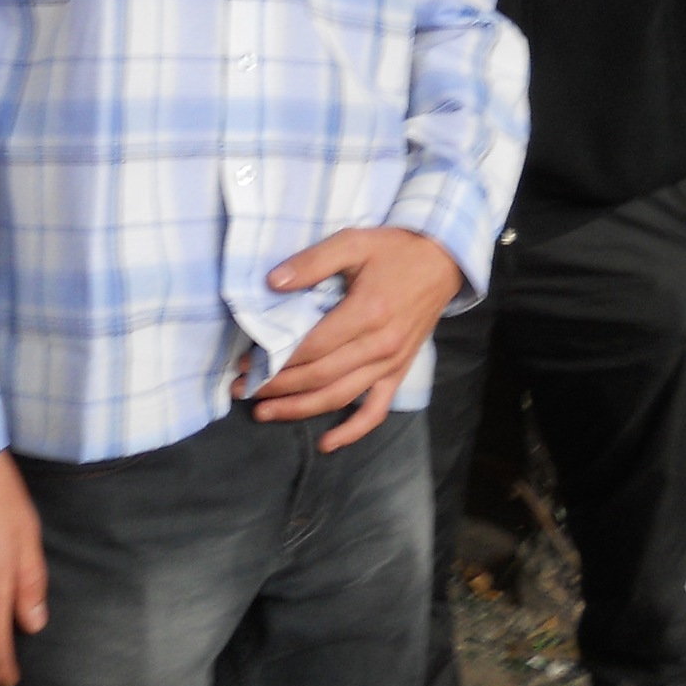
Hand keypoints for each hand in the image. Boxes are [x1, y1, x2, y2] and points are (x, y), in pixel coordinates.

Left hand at [253, 227, 461, 451]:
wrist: (443, 261)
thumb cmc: (395, 250)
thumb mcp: (353, 242)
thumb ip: (313, 262)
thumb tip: (273, 282)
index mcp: (366, 313)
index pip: (312, 347)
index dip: (276, 359)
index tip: (246, 363)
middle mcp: (379, 345)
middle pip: (319, 376)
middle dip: (277, 387)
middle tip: (242, 390)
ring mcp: (390, 364)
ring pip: (339, 397)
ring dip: (299, 410)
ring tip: (264, 413)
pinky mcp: (399, 372)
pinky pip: (376, 411)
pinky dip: (352, 431)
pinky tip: (326, 443)